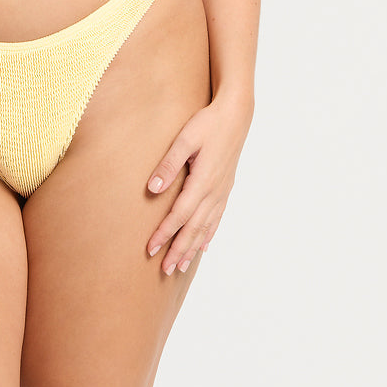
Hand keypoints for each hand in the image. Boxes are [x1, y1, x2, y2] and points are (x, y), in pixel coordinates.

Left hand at [146, 96, 252, 275]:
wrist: (236, 116)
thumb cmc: (208, 124)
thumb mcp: (185, 139)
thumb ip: (169, 165)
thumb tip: (152, 189)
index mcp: (202, 181)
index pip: (180, 215)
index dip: (164, 233)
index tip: (150, 249)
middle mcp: (214, 192)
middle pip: (193, 228)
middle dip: (178, 249)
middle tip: (164, 270)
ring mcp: (222, 192)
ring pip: (206, 227)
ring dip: (192, 247)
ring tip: (180, 266)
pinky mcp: (225, 188)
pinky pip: (217, 218)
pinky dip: (208, 235)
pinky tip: (203, 245)